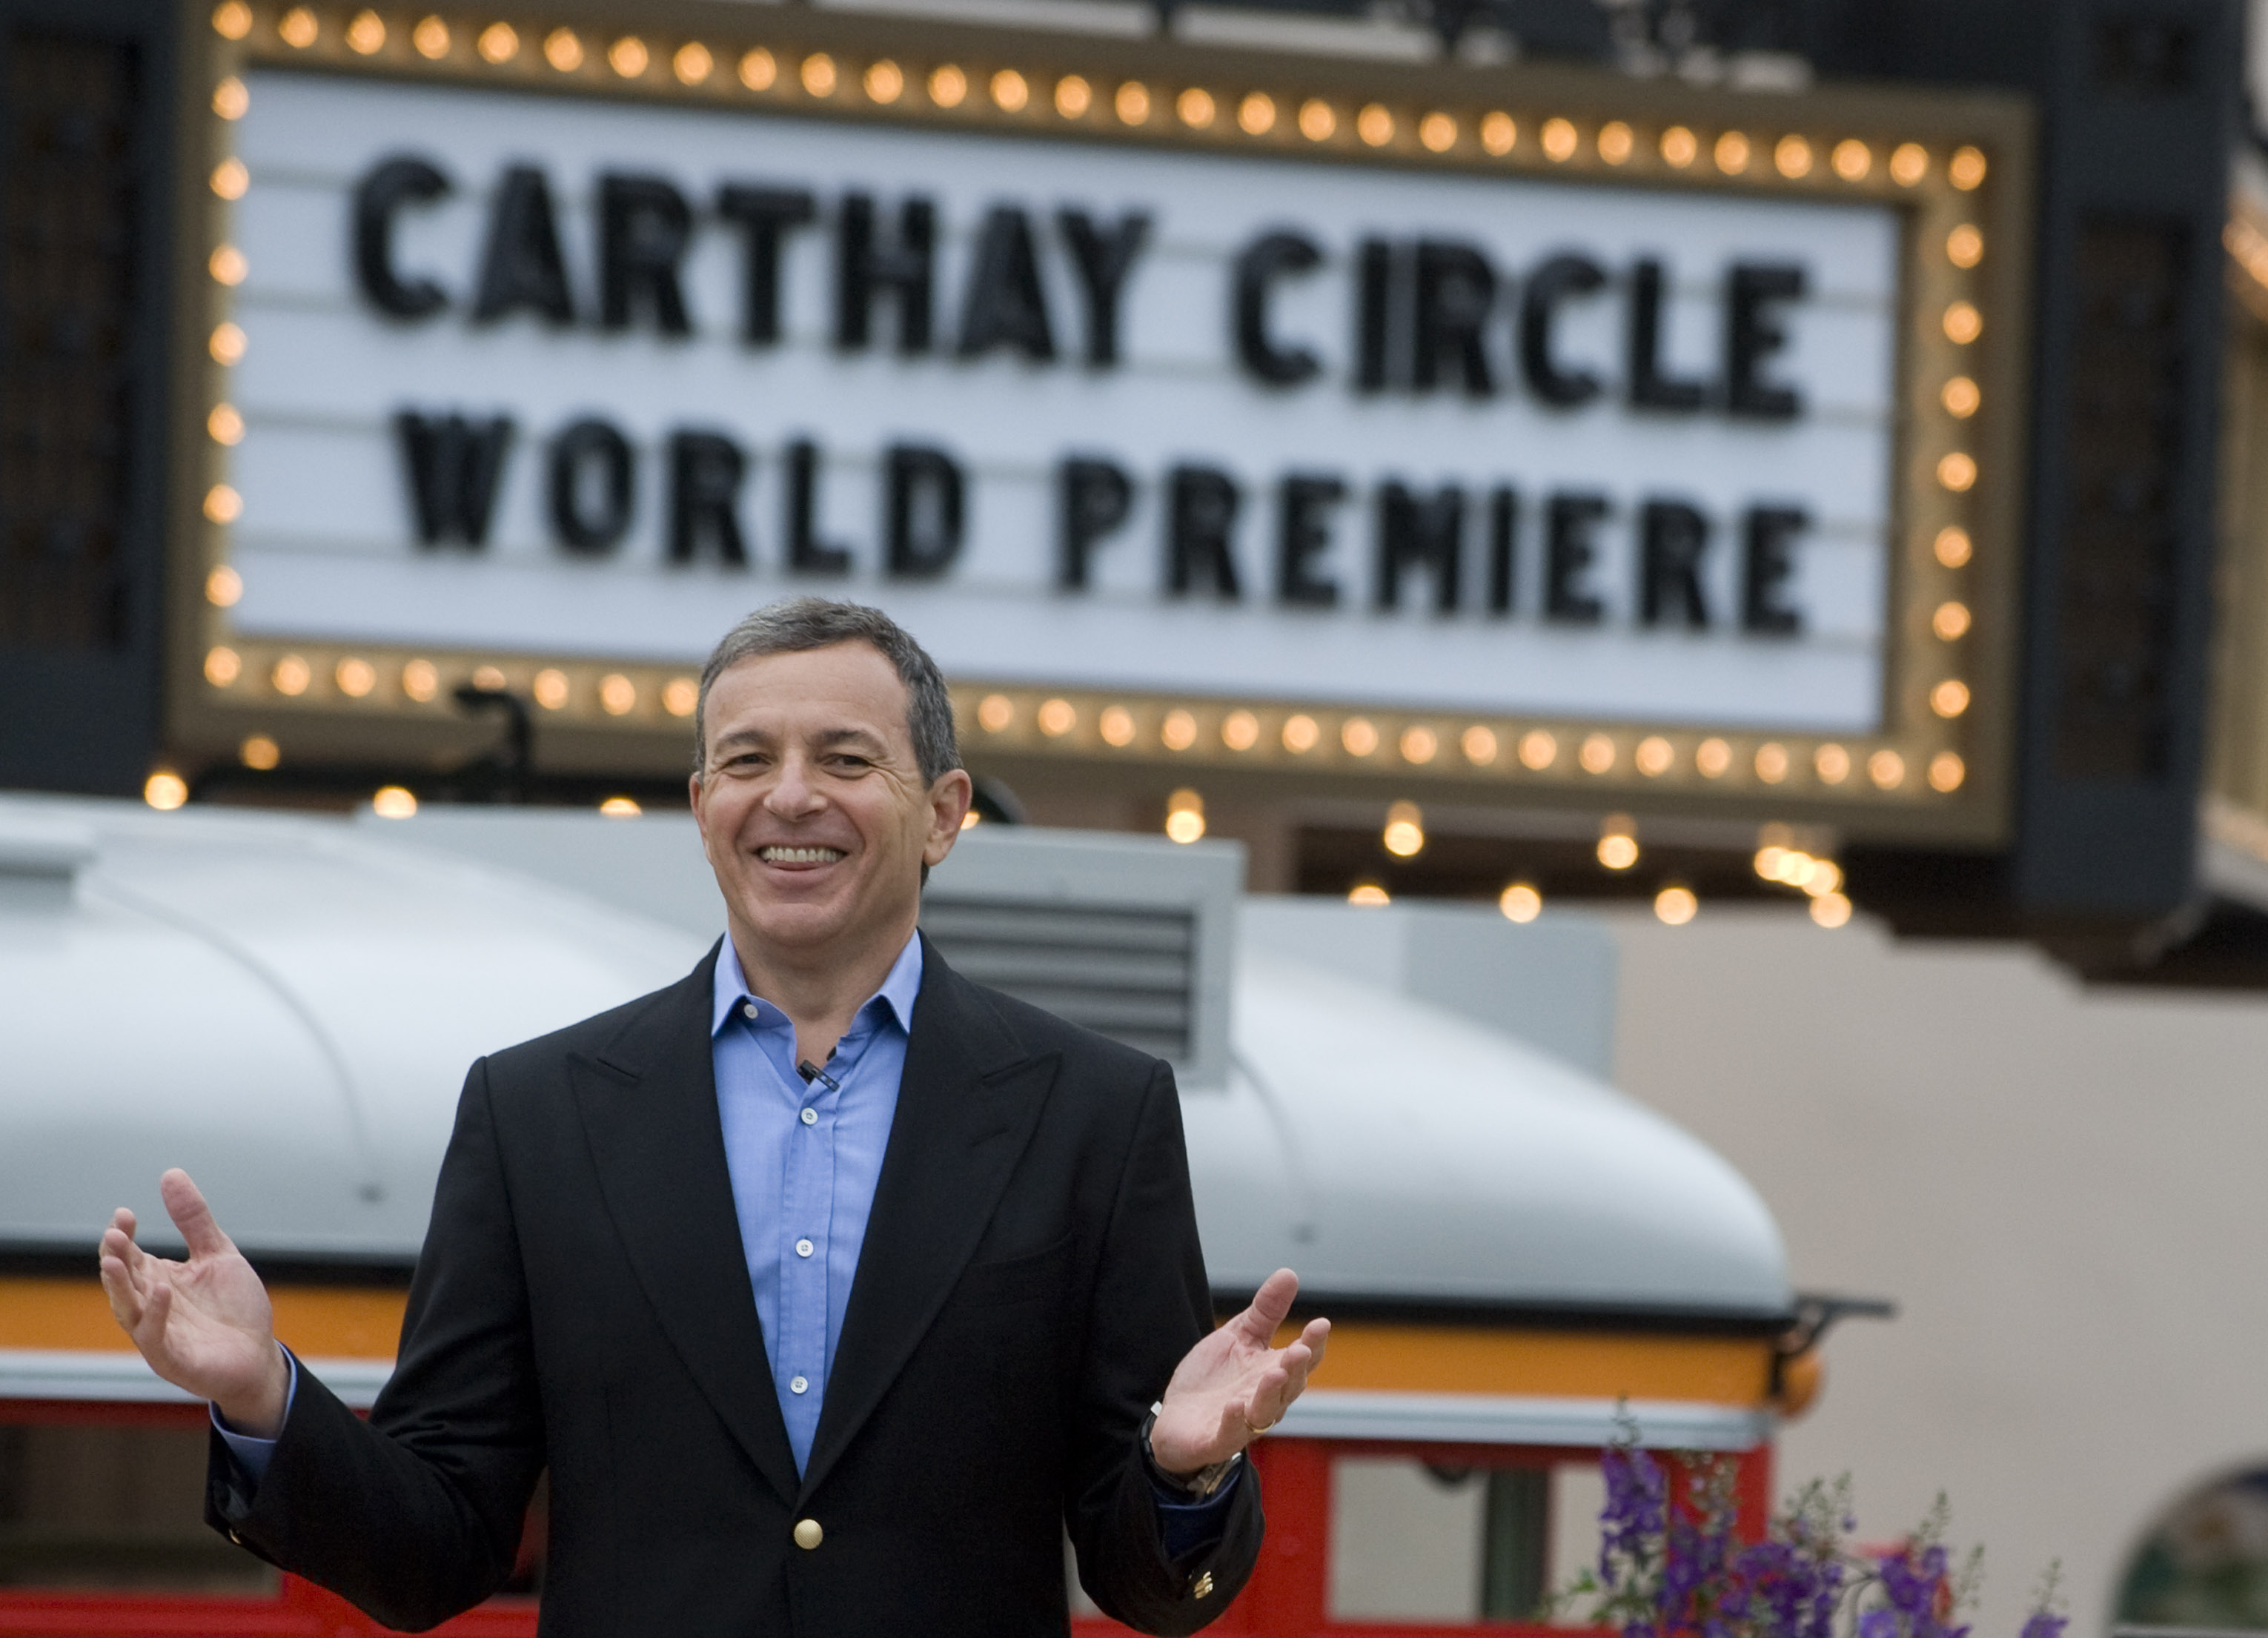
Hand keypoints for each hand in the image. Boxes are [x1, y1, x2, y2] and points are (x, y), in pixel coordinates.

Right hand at [98, 1169, 287, 1436]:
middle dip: (116, 1256)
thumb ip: (194, 1220)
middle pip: (122, 1280)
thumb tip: (170, 1174)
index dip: (122, 1236)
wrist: (259, 1355)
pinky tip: (162, 1289)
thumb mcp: (217, 1254)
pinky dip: (155, 1314)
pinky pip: (155, 1337)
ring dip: (120, 1285)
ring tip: (114, 1259)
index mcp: (157, 1280)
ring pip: (127, 1309)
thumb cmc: (234, 1308)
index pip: (129, 1255)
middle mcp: (150, 1306)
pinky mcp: (172, 1358)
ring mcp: (158, 1334)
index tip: (125, 1213)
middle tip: (114, 1232)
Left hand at [1149, 1268, 1327, 1474]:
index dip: (1314, 1344)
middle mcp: (1264, 1400)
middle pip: (1288, 1387)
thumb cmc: (1214, 1379)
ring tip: (1274, 1373)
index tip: (1321, 1324)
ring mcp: (1243, 1423)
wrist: (1176, 1419)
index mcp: (1273, 1373)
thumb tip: (1290, 1274)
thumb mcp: (1238, 1337)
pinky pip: (1229, 1435)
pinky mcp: (1216, 1440)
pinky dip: (1234, 1422)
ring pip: (1265, 1412)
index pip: (1301, 1360)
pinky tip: (1234, 1405)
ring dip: (1270, 1394)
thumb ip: (1265, 1312)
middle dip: (1295, 1368)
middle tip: (1300, 1348)